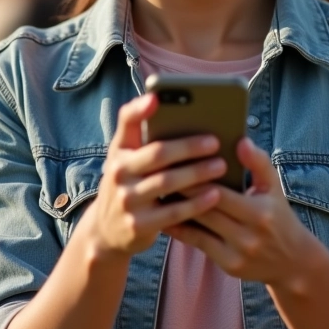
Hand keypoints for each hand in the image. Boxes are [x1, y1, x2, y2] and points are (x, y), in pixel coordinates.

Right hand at [86, 94, 225, 259]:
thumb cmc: (130, 182)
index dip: (139, 109)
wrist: (107, 230)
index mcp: (119, 149)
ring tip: (221, 166)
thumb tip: (167, 105)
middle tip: (215, 142)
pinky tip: (214, 195)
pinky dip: (196, 203)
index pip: (126, 121)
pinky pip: (172, 212)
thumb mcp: (128, 157)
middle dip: (188, 146)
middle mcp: (118, 172)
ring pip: (167, 182)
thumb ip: (144, 133)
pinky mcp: (138, 225)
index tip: (156, 97)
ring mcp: (126, 200)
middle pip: (157, 153)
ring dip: (197, 173)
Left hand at [164, 137, 319, 289]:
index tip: (177, 162)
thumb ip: (258, 162)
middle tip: (158, 174)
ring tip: (156, 193)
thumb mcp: (274, 187)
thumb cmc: (279, 215)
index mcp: (259, 213)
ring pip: (199, 228)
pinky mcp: (228, 266)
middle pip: (206, 210)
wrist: (293, 262)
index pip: (221, 194)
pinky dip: (181, 229)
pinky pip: (198, 244)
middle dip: (181, 192)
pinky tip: (164, 215)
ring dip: (176, 211)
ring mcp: (237, 253)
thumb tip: (241, 140)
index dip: (198, 179)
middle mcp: (248, 236)